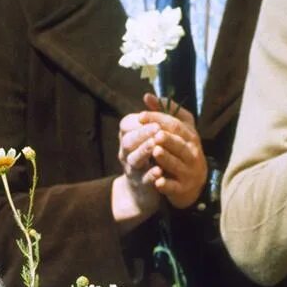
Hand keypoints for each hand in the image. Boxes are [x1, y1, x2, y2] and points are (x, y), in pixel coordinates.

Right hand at [114, 110, 161, 229]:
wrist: (142, 190)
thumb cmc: (149, 156)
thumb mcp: (150, 134)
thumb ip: (152, 116)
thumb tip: (149, 95)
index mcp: (128, 138)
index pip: (126, 124)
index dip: (138, 121)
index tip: (151, 118)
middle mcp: (126, 153)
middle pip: (128, 141)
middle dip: (142, 134)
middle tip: (157, 129)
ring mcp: (132, 169)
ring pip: (133, 159)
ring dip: (144, 151)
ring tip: (155, 146)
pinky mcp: (141, 184)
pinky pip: (144, 179)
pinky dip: (151, 175)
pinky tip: (159, 171)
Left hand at [137, 93, 207, 208]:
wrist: (192, 184)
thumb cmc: (182, 152)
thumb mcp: (178, 131)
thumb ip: (164, 113)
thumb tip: (147, 96)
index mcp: (190, 137)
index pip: (175, 124)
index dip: (159, 119)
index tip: (141, 115)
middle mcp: (192, 153)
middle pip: (179, 143)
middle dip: (167, 138)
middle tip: (155, 134)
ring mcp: (188, 172)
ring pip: (177, 164)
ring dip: (167, 158)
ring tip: (155, 151)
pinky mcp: (183, 189)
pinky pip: (175, 187)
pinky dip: (167, 184)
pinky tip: (158, 181)